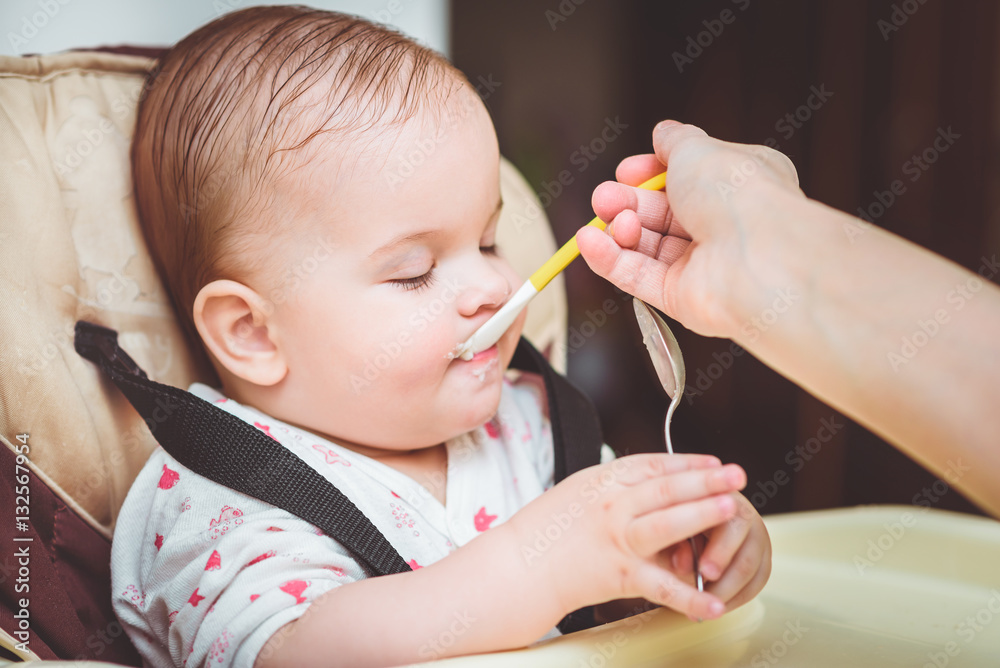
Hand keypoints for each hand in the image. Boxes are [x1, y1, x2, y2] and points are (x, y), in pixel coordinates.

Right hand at [506, 453, 747, 621]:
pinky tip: (715, 602)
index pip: (653, 465)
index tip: (715, 462)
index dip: (688, 463)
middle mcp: (612, 506)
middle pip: (665, 489)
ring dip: (702, 515)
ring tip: (731, 509)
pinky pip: (661, 587)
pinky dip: (690, 597)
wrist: (520, 567)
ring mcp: (617, 540)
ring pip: (666, 525)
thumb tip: (658, 480)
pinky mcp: (620, 576)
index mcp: (604, 481)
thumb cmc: (549, 529)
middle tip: (737, 475)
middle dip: (705, 480)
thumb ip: (619, 485)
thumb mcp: (581, 490)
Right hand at [577, 120, 803, 339]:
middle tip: (603, 197)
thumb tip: (662, 133)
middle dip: (626, 202)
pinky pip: (637, 277)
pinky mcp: (681, 297)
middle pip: (658, 213)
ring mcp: (701, 264)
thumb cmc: (738, 195)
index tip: (627, 170)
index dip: (649, 173)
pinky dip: (609, 260)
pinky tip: (588, 242)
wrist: (757, 255)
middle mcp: (720, 226)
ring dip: (618, 228)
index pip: (681, 179)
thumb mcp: (698, 149)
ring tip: (608, 218)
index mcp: (734, 186)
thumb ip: (674, 142)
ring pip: (645, 245)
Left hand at [669, 494, 770, 620]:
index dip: (720, 550)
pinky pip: (757, 582)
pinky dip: (737, 597)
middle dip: (728, 577)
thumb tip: (682, 565)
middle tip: (707, 593)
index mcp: (720, 496)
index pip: (731, 522)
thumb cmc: (674, 515)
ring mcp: (757, 536)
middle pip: (749, 549)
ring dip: (731, 592)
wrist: (684, 512)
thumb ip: (674, 540)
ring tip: (706, 606)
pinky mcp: (761, 557)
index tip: (705, 572)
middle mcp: (745, 514)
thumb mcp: (668, 522)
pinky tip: (717, 605)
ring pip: (756, 570)